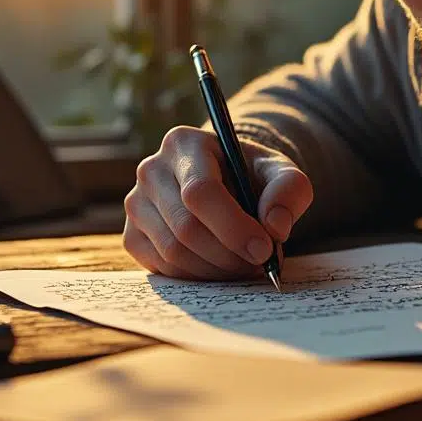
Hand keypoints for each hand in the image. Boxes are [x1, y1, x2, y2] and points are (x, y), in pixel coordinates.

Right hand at [122, 126, 313, 279]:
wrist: (225, 183)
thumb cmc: (251, 176)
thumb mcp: (280, 172)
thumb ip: (289, 190)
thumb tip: (275, 227)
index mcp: (184, 144)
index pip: (200, 192)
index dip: (233, 227)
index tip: (264, 250)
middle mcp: (151, 170)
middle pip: (186, 227)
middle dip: (229, 255)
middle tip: (261, 264)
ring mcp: (136, 204)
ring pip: (173, 252)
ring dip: (216, 270)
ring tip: (245, 265)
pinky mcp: (132, 235)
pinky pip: (162, 267)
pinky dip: (197, 276)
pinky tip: (220, 267)